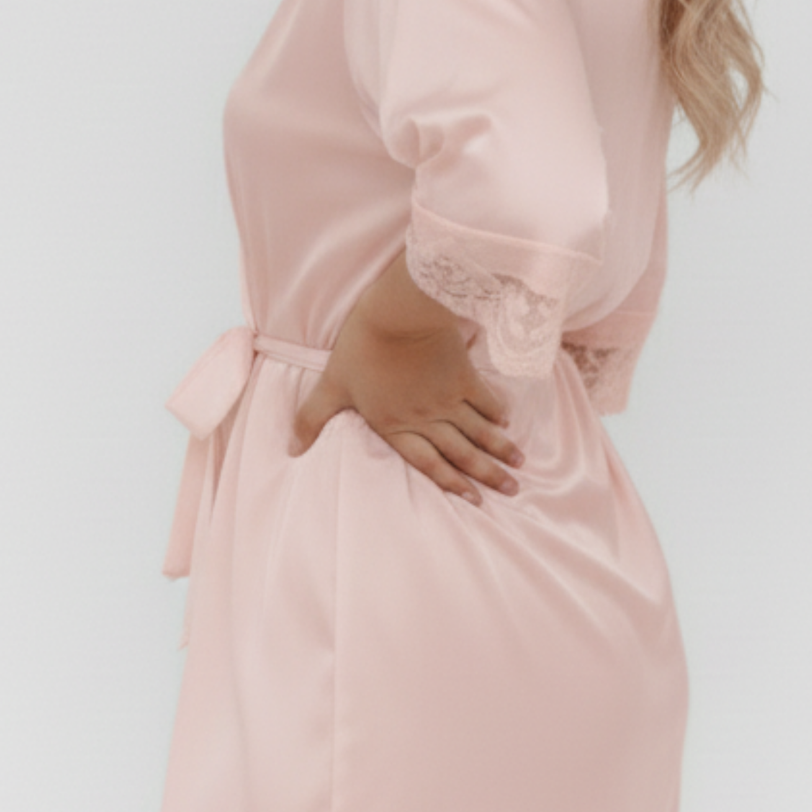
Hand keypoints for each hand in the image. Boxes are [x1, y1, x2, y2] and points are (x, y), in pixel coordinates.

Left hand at [287, 292, 523, 507]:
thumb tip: (291, 450)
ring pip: (478, 431)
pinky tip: (507, 422)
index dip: (450, 483)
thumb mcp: (331, 385)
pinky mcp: (462, 373)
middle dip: (486, 474)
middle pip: (461, 452)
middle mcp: (425, 418)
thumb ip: (312, 419)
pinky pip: (485, 399)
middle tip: (512, 490)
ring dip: (500, 450)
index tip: (474, 500)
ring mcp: (447, 397)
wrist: (398, 312)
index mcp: (394, 425)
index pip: (427, 462)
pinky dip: (497, 412)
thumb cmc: (361, 347)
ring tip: (520, 466)